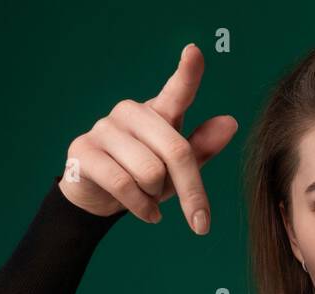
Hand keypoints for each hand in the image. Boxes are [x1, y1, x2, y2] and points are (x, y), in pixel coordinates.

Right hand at [58, 42, 237, 229]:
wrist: (101, 199)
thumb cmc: (146, 178)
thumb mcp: (178, 168)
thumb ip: (202, 147)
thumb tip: (230, 122)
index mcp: (158, 112)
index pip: (176, 90)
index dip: (187, 72)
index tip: (195, 51)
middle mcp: (131, 112)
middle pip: (176, 152)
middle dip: (191, 192)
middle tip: (199, 221)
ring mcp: (104, 128)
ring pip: (149, 172)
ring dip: (157, 197)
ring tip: (151, 199)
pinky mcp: (84, 151)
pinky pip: (123, 185)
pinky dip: (141, 207)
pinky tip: (147, 213)